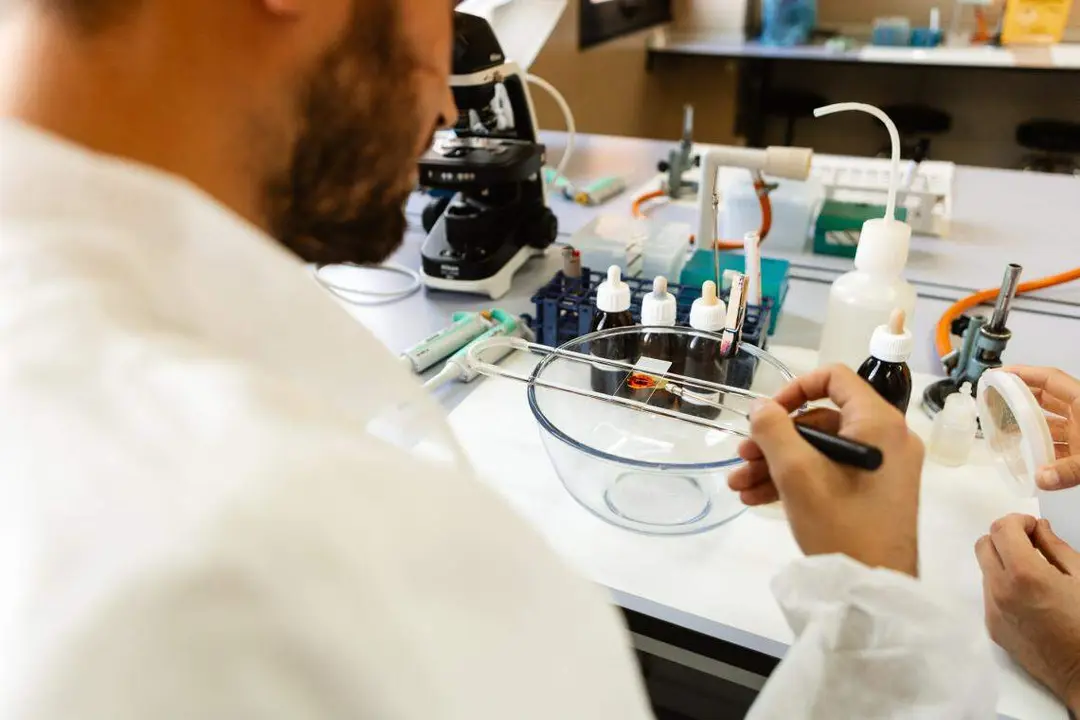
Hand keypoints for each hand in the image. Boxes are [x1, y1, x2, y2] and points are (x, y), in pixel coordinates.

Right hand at [728, 365, 924, 576]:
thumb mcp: (797, 473)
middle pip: (821, 419)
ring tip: (740, 485)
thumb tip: (760, 407)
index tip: (767, 414)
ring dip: (776, 463)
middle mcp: (887, 439)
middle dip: (775, 438)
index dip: (795, 387)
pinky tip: (757, 498)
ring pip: (820, 449)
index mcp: (879, 424)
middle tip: (743, 457)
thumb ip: (773, 430)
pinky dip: (796, 480)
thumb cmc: (840, 524)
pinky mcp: (874, 493)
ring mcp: (883, 468)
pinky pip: (831, 472)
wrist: (872, 588)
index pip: (835, 378)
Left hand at [975, 514, 1079, 712]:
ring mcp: (992, 611)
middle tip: (1030, 546)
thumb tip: (1038, 528)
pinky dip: (1004, 587)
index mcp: (1024, 574)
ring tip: (1034, 576)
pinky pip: (990, 595)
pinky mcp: (992, 628)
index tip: (1033, 528)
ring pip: (985, 570)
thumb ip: (1055, 547)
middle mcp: (1000, 590)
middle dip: (1004, 539)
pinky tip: (1030, 600)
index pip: (1001, 529)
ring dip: (1003, 563)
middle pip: (983, 545)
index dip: (1017, 521)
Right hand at [1002, 367, 1079, 490]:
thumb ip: (1069, 471)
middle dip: (1023, 397)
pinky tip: (1034, 457)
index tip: (1001, 374)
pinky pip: (1062, 443)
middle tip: (997, 399)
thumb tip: (1040, 479)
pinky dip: (1047, 447)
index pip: (1050, 380)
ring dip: (1033, 424)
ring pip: (1054, 421)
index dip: (1025, 373)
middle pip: (1048, 398)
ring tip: (1008, 428)